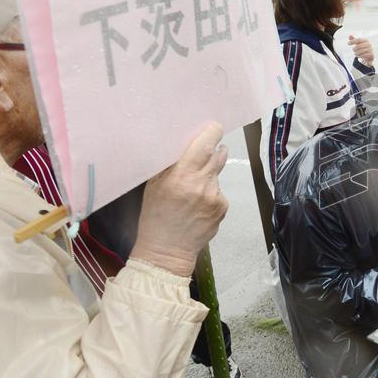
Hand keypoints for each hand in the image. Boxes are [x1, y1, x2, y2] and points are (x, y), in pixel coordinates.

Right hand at [130, 122, 229, 276]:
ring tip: (193, 188)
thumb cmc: (156, 217)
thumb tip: (184, 143)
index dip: (212, 133)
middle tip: (208, 148)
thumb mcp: (154, 186)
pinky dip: (211, 192)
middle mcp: (200, 185)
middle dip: (214, 150)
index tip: (214, 126)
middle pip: (217, 155)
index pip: (203, 146)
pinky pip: (219, 191)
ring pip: (217, 174)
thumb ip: (169, 164)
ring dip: (209, 174)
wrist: (167, 250)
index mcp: (180, 177)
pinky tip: (198, 204)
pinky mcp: (223, 207)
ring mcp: (215, 197)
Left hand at [348, 35, 373, 66]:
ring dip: (356, 53)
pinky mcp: (371, 54)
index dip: (353, 41)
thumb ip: (354, 39)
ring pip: (361, 51)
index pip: (358, 39)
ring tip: (355, 53)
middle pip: (359, 46)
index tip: (348, 43)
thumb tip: (350, 35)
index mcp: (365, 40)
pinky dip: (360, 56)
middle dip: (354, 49)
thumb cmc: (362, 48)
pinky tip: (359, 56)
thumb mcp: (358, 43)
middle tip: (353, 50)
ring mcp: (370, 49)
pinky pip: (364, 55)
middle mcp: (369, 44)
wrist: (369, 55)